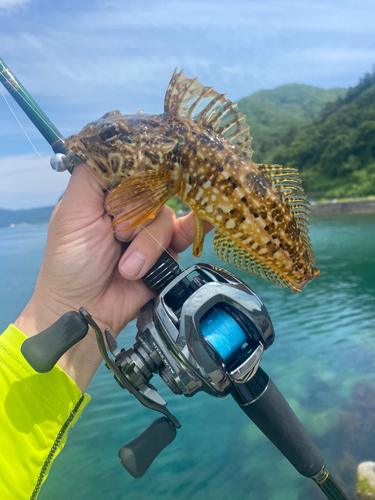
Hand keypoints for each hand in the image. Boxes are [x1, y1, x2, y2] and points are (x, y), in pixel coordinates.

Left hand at [14, 164, 210, 391]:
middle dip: (135, 218)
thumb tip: (108, 140)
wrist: (86, 311)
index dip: (140, 168)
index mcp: (107, 194)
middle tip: (116, 237)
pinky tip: (210, 218)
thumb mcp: (71, 213)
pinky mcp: (167, 251)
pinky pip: (186, 232)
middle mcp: (131, 207)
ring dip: (146, 247)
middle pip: (153, 190)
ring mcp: (150, 229)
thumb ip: (89, 176)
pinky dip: (197, 225)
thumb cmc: (70, 262)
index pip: (132, 166)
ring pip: (165, 218)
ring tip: (127, 269)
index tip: (149, 165)